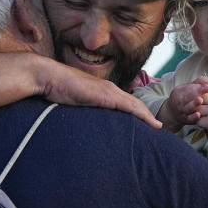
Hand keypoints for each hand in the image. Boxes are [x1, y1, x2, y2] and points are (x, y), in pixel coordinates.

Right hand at [39, 59, 160, 128]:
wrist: (48, 77)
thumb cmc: (57, 90)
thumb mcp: (74, 103)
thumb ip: (83, 111)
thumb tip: (83, 127)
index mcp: (103, 92)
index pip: (126, 105)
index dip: (138, 115)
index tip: (147, 126)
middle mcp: (110, 90)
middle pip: (135, 105)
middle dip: (147, 117)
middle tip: (158, 130)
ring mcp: (109, 91)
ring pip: (136, 106)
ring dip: (149, 117)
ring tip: (159, 129)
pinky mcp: (107, 95)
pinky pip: (131, 107)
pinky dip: (144, 116)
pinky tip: (153, 124)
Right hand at [157, 79, 207, 131]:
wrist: (171, 113)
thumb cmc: (181, 99)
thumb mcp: (183, 90)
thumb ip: (192, 86)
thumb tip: (204, 81)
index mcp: (178, 92)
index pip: (188, 88)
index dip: (198, 87)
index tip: (207, 86)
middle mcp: (179, 102)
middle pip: (187, 97)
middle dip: (196, 93)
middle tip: (206, 90)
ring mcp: (182, 111)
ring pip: (188, 108)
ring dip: (194, 104)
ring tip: (200, 100)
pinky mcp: (185, 120)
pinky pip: (189, 118)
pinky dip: (193, 117)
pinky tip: (198, 115)